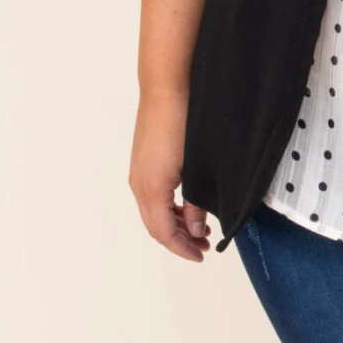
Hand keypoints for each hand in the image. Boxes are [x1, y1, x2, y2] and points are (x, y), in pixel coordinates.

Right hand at [129, 87, 209, 261]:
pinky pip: (152, 196)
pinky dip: (168, 208)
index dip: (182, 248)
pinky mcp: (143, 162)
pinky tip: (186, 206)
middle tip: (204, 246)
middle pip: (156, 226)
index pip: (164, 232)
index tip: (201, 255)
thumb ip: (196, 203)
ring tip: (199, 228)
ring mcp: (139, 173)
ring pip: (153, 211)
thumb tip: (197, 229)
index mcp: (152, 188)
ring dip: (174, 224)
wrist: (167, 88)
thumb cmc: (182, 121)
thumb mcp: (196, 169)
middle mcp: (139, 184)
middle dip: (179, 240)